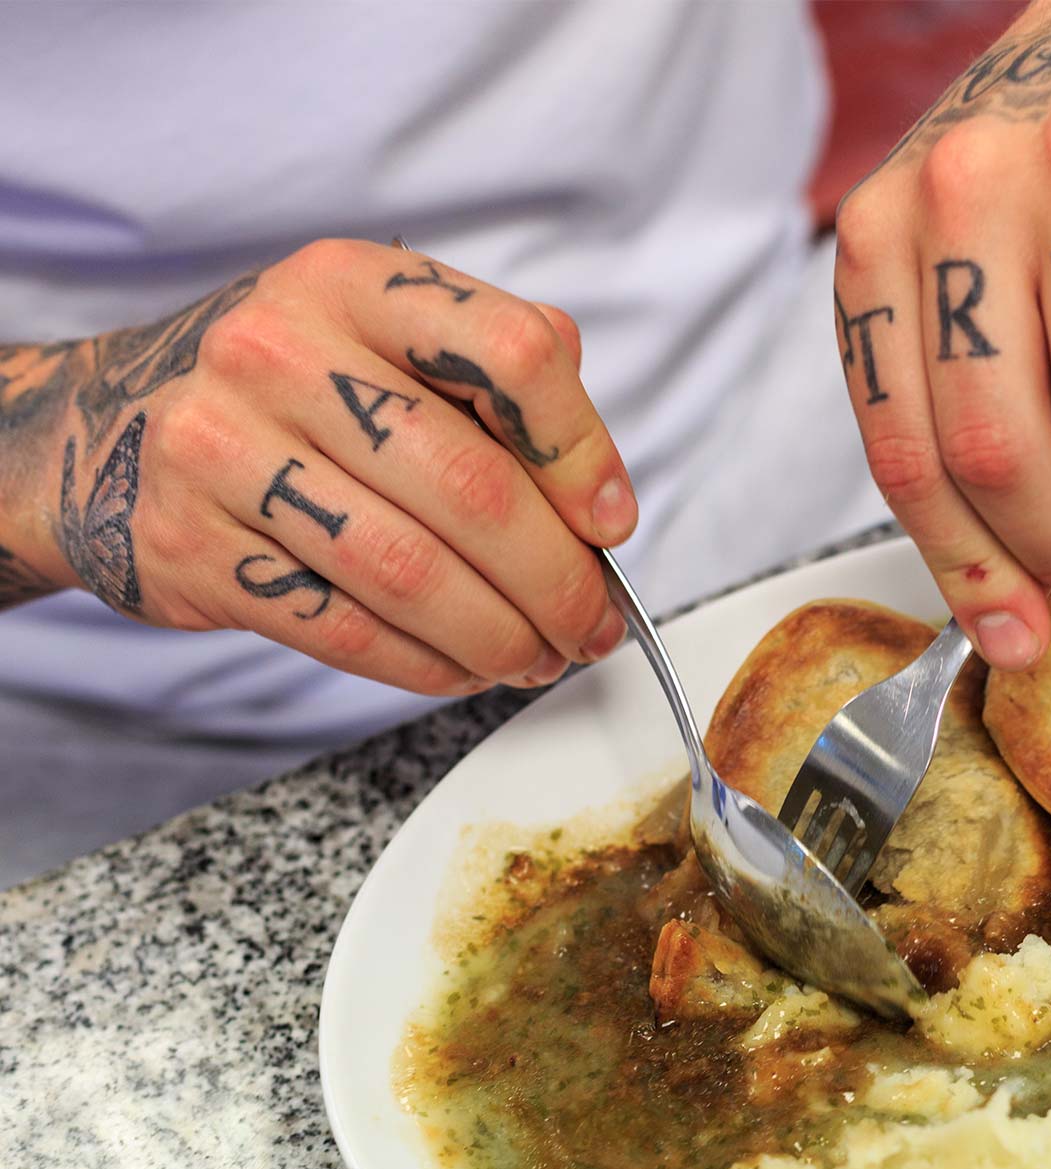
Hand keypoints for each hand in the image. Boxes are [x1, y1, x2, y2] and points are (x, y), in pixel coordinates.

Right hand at [2, 240, 634, 693]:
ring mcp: (222, 448)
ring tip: (540, 657)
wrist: (105, 427)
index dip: (582, 452)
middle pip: (473, 489)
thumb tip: (601, 502)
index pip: (511, 355)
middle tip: (593, 626)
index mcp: (353, 285)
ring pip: (411, 572)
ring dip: (500, 636)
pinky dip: (426, 664)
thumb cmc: (293, 389)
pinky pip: (343, 627)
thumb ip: (499, 383)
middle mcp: (279, 352)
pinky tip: (463, 668)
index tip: (612, 522)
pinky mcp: (191, 545)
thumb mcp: (384, 335)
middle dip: (558, 580)